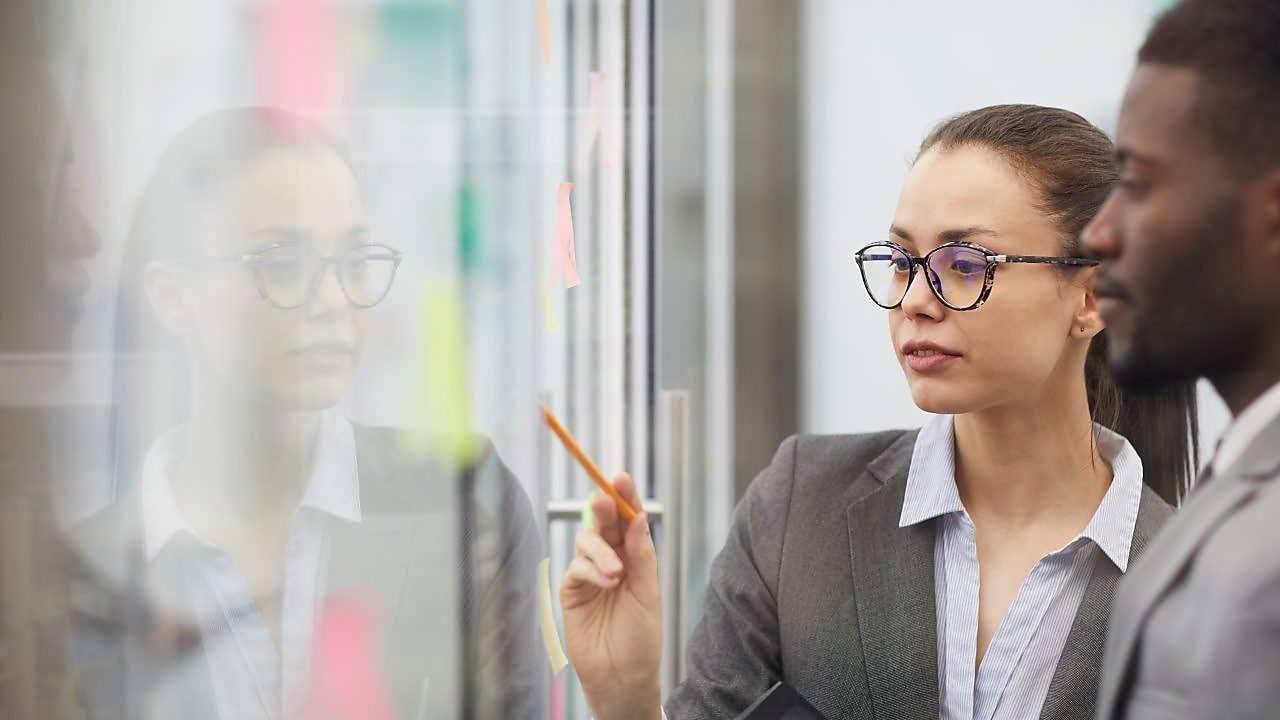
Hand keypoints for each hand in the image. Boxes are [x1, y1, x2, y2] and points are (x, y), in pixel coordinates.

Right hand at [560, 473, 662, 719]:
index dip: (624, 497)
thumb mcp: (648, 593)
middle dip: (605, 507)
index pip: (628, 519)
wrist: (622, 675)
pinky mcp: (572, 590)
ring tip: (616, 573)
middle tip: (606, 498)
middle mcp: (612, 559)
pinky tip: (606, 582)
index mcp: (635, 556)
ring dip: (601, 550)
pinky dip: (591, 569)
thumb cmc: (641, 637)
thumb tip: (639, 517)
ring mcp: (590, 573)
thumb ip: (642, 555)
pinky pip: (576, 566)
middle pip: (604, 522)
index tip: (621, 477)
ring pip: (587, 540)